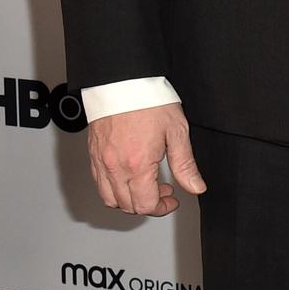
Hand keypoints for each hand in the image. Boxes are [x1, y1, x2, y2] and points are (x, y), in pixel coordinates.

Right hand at [87, 103, 202, 216]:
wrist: (123, 81)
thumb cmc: (148, 101)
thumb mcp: (176, 132)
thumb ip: (185, 165)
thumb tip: (195, 187)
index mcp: (137, 164)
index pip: (146, 204)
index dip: (163, 207)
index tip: (173, 199)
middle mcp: (115, 167)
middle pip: (128, 206)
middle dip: (149, 204)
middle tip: (164, 191)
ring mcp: (100, 162)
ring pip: (110, 199)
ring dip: (130, 200)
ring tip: (147, 185)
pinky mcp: (93, 155)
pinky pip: (99, 184)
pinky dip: (114, 189)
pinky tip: (129, 177)